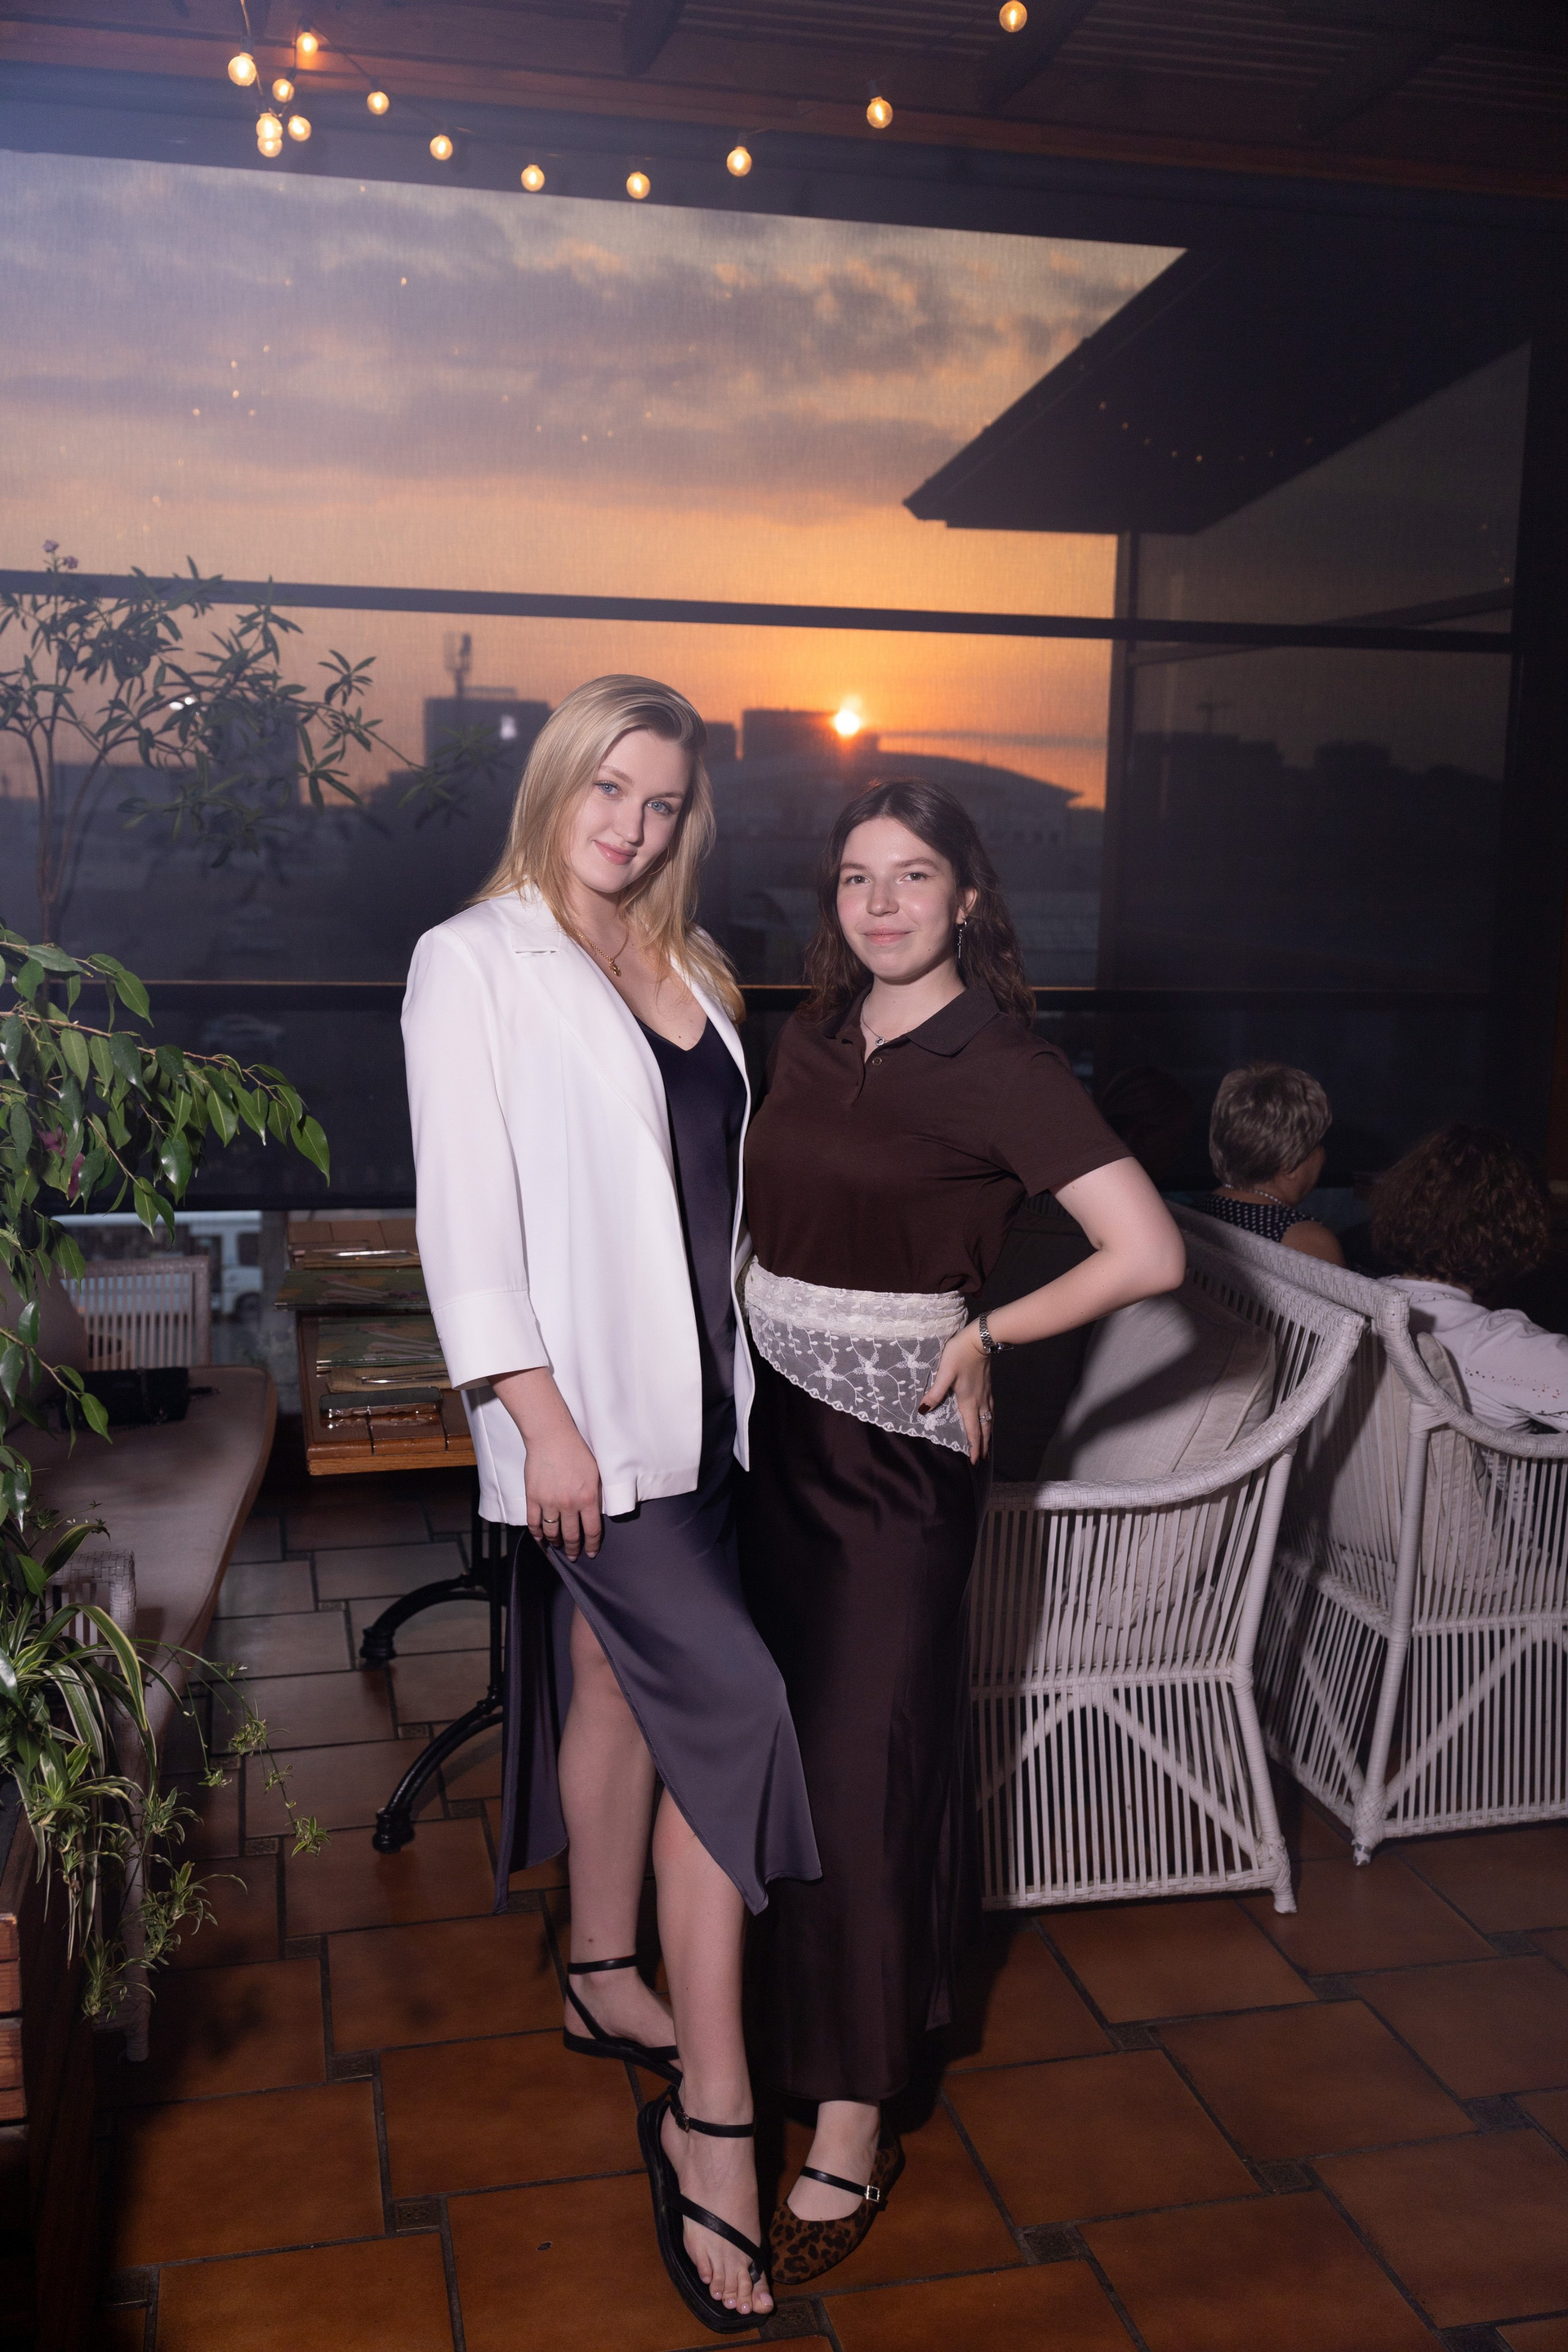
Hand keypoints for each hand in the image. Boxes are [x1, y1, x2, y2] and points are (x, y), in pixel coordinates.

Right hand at [525, 1425, 603, 1558]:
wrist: (552, 1437)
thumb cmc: (576, 1451)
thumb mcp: (595, 1473)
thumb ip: (595, 1495)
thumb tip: (595, 1514)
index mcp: (588, 1499)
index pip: (592, 1531)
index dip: (592, 1545)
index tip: (591, 1552)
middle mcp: (569, 1504)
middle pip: (572, 1536)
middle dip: (573, 1549)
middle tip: (573, 1555)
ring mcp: (549, 1502)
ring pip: (552, 1532)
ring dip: (556, 1542)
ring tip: (558, 1545)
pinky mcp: (533, 1497)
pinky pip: (534, 1523)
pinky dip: (537, 1534)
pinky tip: (541, 1538)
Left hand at [921, 1323, 992, 1463]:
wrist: (981, 1339)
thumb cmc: (960, 1354)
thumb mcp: (944, 1373)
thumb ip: (935, 1392)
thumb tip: (923, 1410)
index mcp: (968, 1401)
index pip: (972, 1430)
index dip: (974, 1446)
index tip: (974, 1461)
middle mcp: (980, 1400)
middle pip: (984, 1428)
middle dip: (983, 1445)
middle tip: (982, 1458)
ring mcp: (986, 1393)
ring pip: (989, 1419)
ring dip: (988, 1433)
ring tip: (987, 1443)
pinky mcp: (987, 1385)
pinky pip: (990, 1409)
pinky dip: (989, 1419)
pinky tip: (988, 1417)